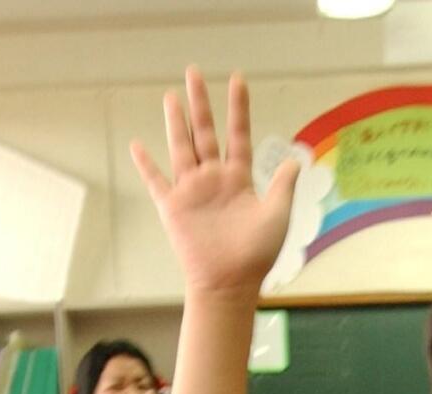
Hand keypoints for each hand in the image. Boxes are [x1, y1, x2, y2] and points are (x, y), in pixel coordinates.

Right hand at [129, 69, 299, 296]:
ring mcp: (192, 191)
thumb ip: (283, 185)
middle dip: (200, 102)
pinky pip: (156, 180)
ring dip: (176, 122)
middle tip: (193, 73)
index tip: (237, 80)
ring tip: (171, 96)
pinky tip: (136, 144)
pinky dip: (145, 163)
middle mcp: (213, 179)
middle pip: (205, 132)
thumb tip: (295, 159)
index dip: (238, 108)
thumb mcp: (278, 215)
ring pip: (181, 147)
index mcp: (239, 179)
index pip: (238, 134)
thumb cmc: (256, 255)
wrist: (229, 283)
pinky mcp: (173, 207)